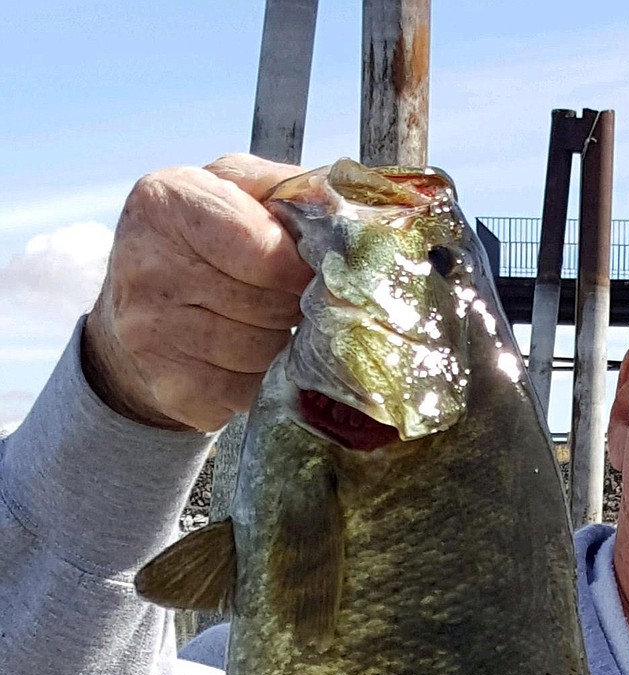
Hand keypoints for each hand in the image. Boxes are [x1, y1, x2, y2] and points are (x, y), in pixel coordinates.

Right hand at [81, 153, 313, 432]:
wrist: (137, 307)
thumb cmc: (203, 240)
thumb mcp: (238, 190)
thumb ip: (293, 190)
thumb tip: (353, 220)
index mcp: (165, 204)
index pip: (268, 253)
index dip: (302, 267)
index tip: (307, 270)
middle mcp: (148, 268)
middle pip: (271, 305)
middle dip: (293, 304)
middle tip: (286, 298)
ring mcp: (153, 334)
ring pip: (265, 353)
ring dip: (281, 343)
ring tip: (266, 324)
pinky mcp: (173, 387)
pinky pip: (252, 392)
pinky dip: (264, 380)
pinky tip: (250, 359)